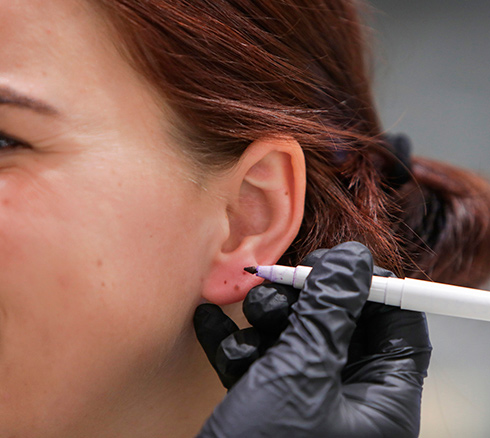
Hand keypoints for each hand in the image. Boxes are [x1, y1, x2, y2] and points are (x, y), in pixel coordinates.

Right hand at [194, 242, 431, 436]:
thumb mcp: (302, 375)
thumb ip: (330, 311)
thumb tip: (352, 259)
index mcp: (379, 401)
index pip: (398, 326)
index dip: (373, 287)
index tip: (338, 262)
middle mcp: (346, 402)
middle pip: (340, 325)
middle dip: (306, 300)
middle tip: (280, 284)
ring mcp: (304, 404)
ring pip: (295, 339)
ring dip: (265, 320)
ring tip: (246, 318)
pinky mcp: (267, 406)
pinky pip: (257, 361)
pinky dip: (233, 341)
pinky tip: (207, 323)